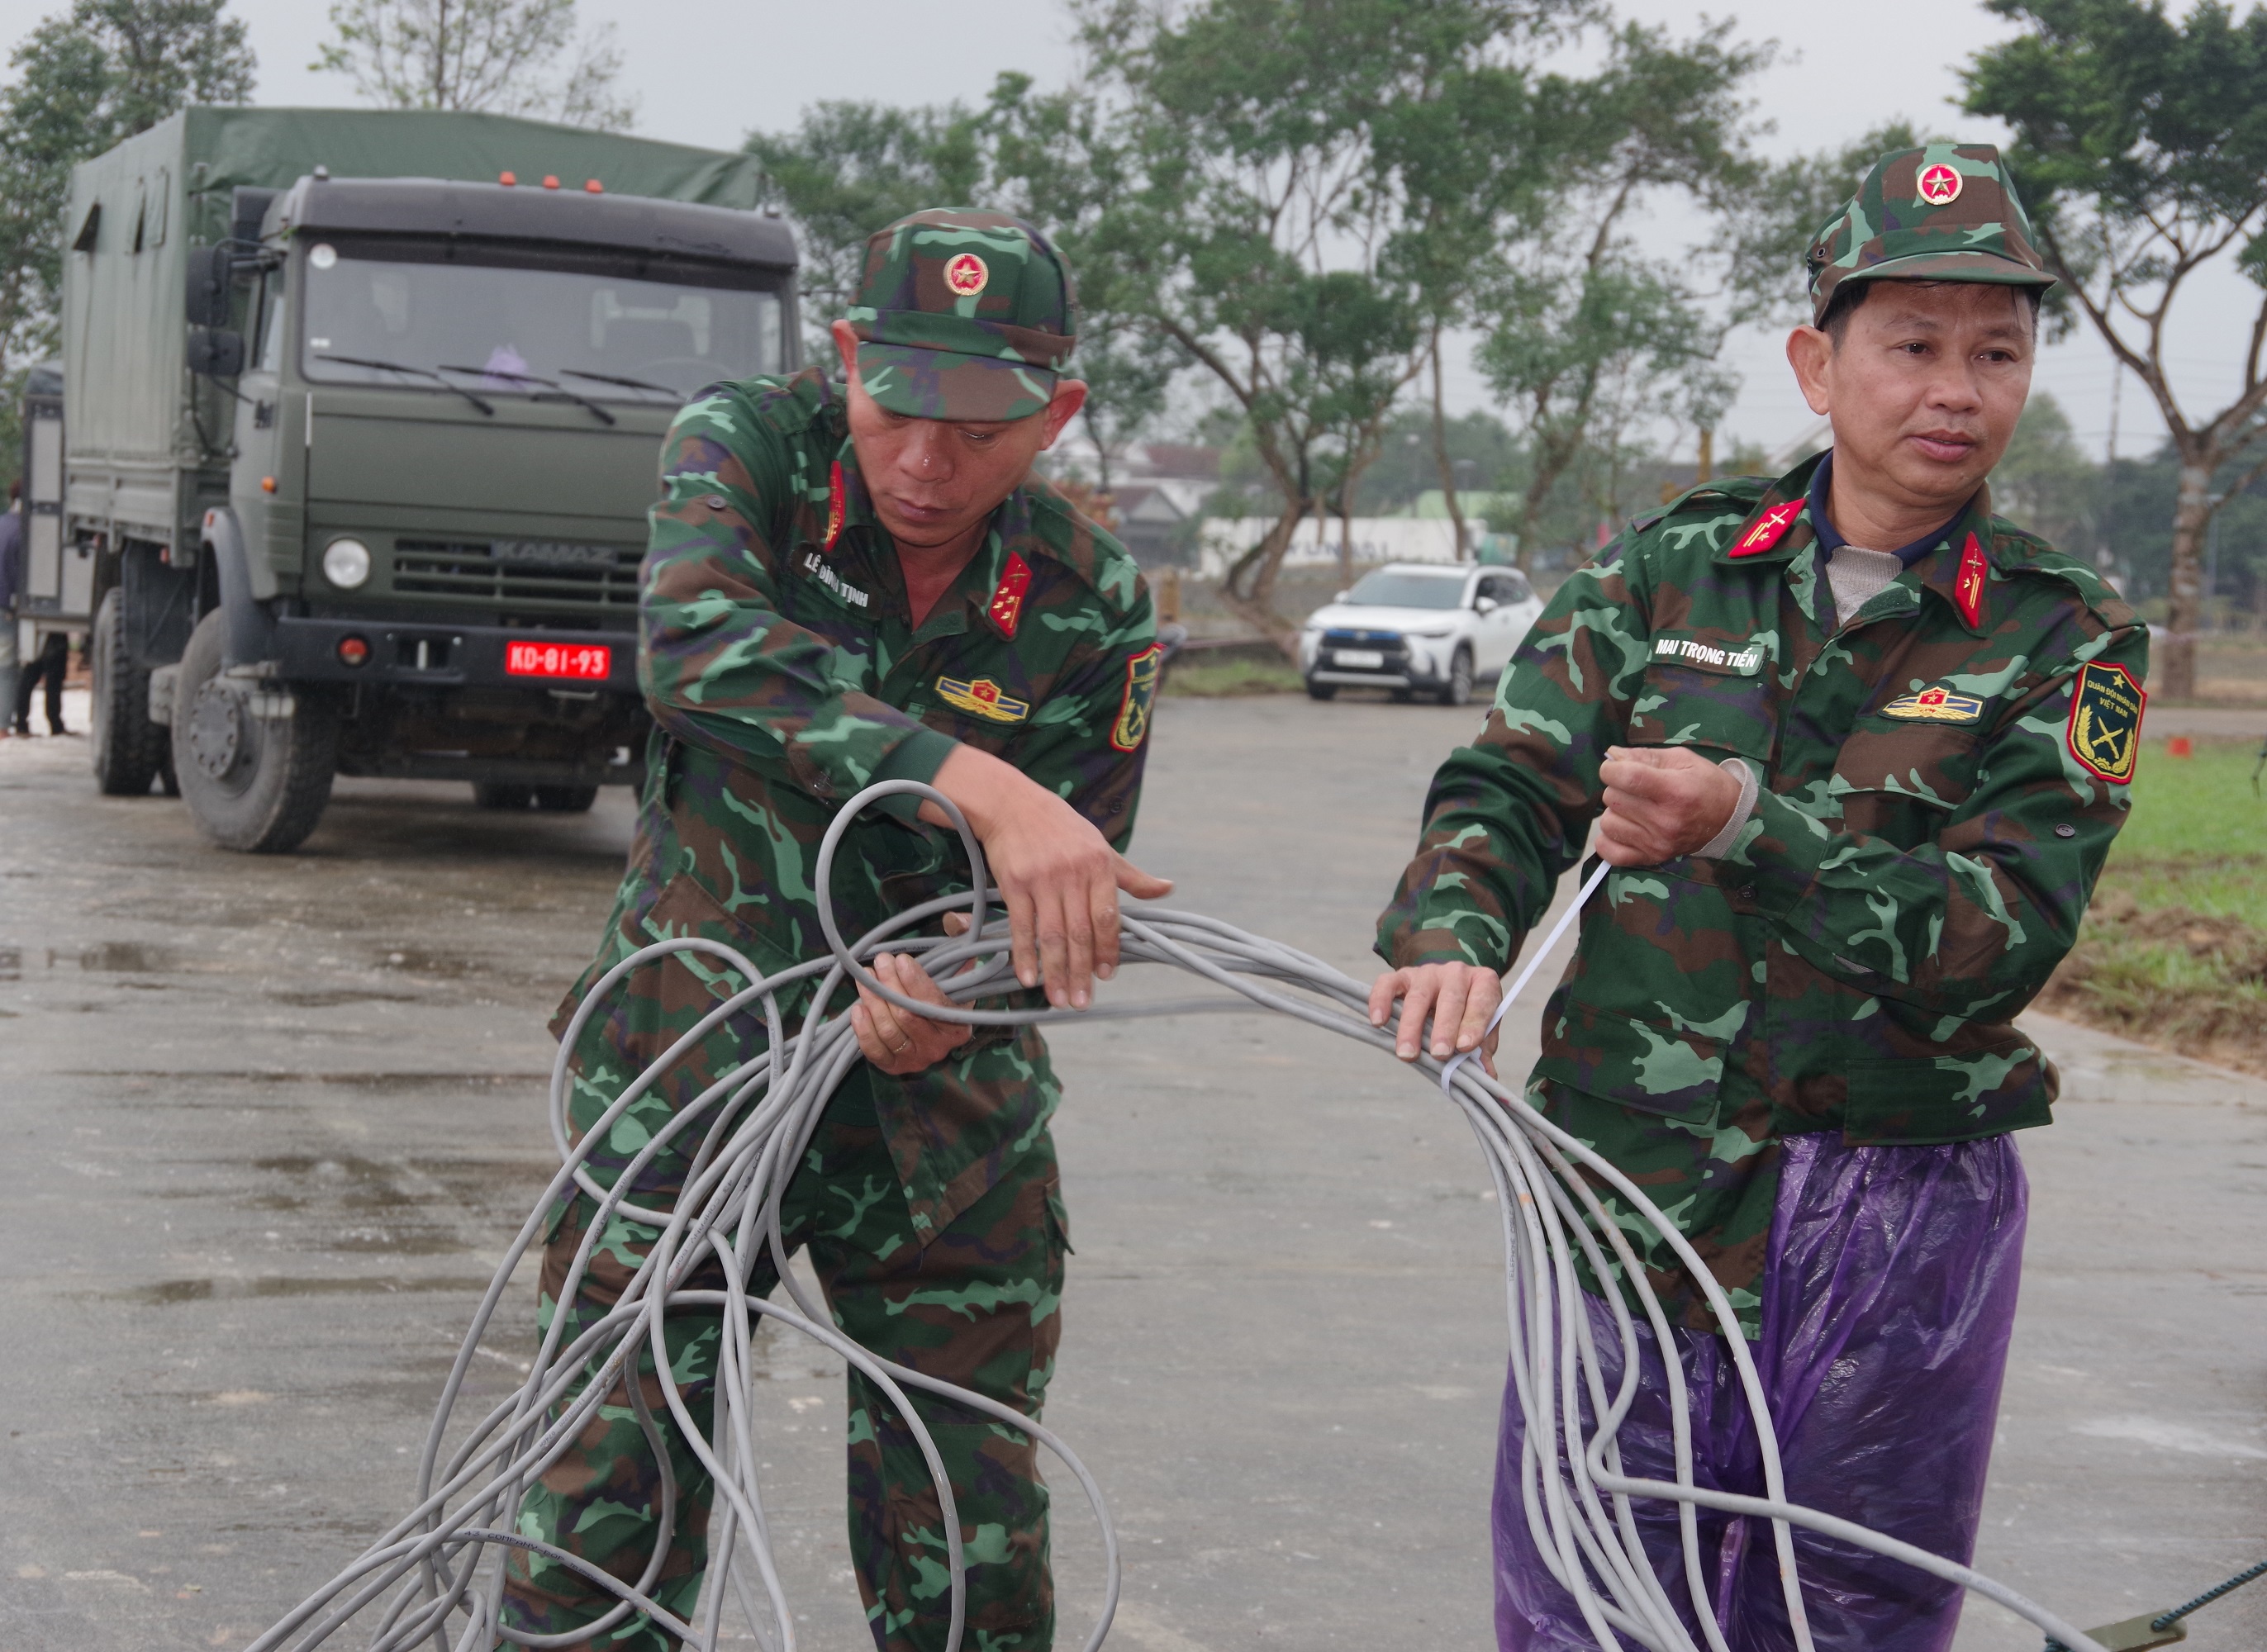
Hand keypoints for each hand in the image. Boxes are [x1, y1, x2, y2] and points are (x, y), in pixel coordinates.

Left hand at [852, 950, 974, 1075]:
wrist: (934, 1025)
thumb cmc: (945, 991)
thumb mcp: (958, 966)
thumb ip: (961, 939)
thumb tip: (954, 920)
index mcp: (958, 1025)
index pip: (934, 1004)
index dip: (915, 982)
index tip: (900, 959)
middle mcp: (939, 1047)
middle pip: (907, 1015)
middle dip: (889, 985)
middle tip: (880, 962)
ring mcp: (917, 1059)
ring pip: (889, 1031)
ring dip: (872, 1001)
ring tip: (865, 978)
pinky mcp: (895, 1067)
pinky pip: (875, 1052)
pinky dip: (863, 1031)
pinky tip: (858, 1008)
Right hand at [922, 745, 1171, 1009]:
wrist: (1014, 805)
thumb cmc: (1063, 829)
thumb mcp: (1102, 847)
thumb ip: (1131, 876)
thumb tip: (1167, 889)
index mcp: (1099, 866)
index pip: (1107, 917)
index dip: (1107, 949)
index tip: (1106, 975)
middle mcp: (1072, 874)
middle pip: (1080, 933)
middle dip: (1082, 971)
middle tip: (1081, 1001)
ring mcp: (1042, 880)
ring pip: (1052, 935)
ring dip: (1055, 972)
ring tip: (1058, 999)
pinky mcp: (1014, 884)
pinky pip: (1022, 926)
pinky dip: (1024, 955)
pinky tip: (1028, 978)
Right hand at [1368, 962, 1503, 1072]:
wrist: (1449, 985)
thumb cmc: (1467, 1011)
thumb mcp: (1483, 1027)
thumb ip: (1483, 1049)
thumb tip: (1486, 1077)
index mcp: (1483, 983)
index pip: (1481, 1002)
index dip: (1474, 1024)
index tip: (1465, 1047)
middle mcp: (1456, 973)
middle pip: (1450, 1000)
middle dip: (1444, 1029)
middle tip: (1439, 1054)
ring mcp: (1427, 973)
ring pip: (1417, 997)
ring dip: (1411, 1027)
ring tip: (1407, 1054)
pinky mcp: (1402, 976)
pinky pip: (1387, 984)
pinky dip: (1380, 1001)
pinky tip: (1378, 1022)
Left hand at [1597, 745, 1741, 866]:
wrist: (1728, 819)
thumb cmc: (1705, 784)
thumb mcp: (1683, 760)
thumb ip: (1644, 756)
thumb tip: (1611, 755)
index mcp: (1674, 791)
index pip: (1627, 778)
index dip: (1611, 769)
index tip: (1614, 767)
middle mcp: (1665, 821)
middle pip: (1614, 799)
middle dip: (1617, 788)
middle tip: (1636, 789)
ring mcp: (1658, 843)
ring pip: (1608, 823)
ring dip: (1616, 813)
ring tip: (1635, 808)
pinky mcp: (1652, 858)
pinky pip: (1610, 852)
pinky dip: (1609, 839)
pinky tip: (1624, 828)